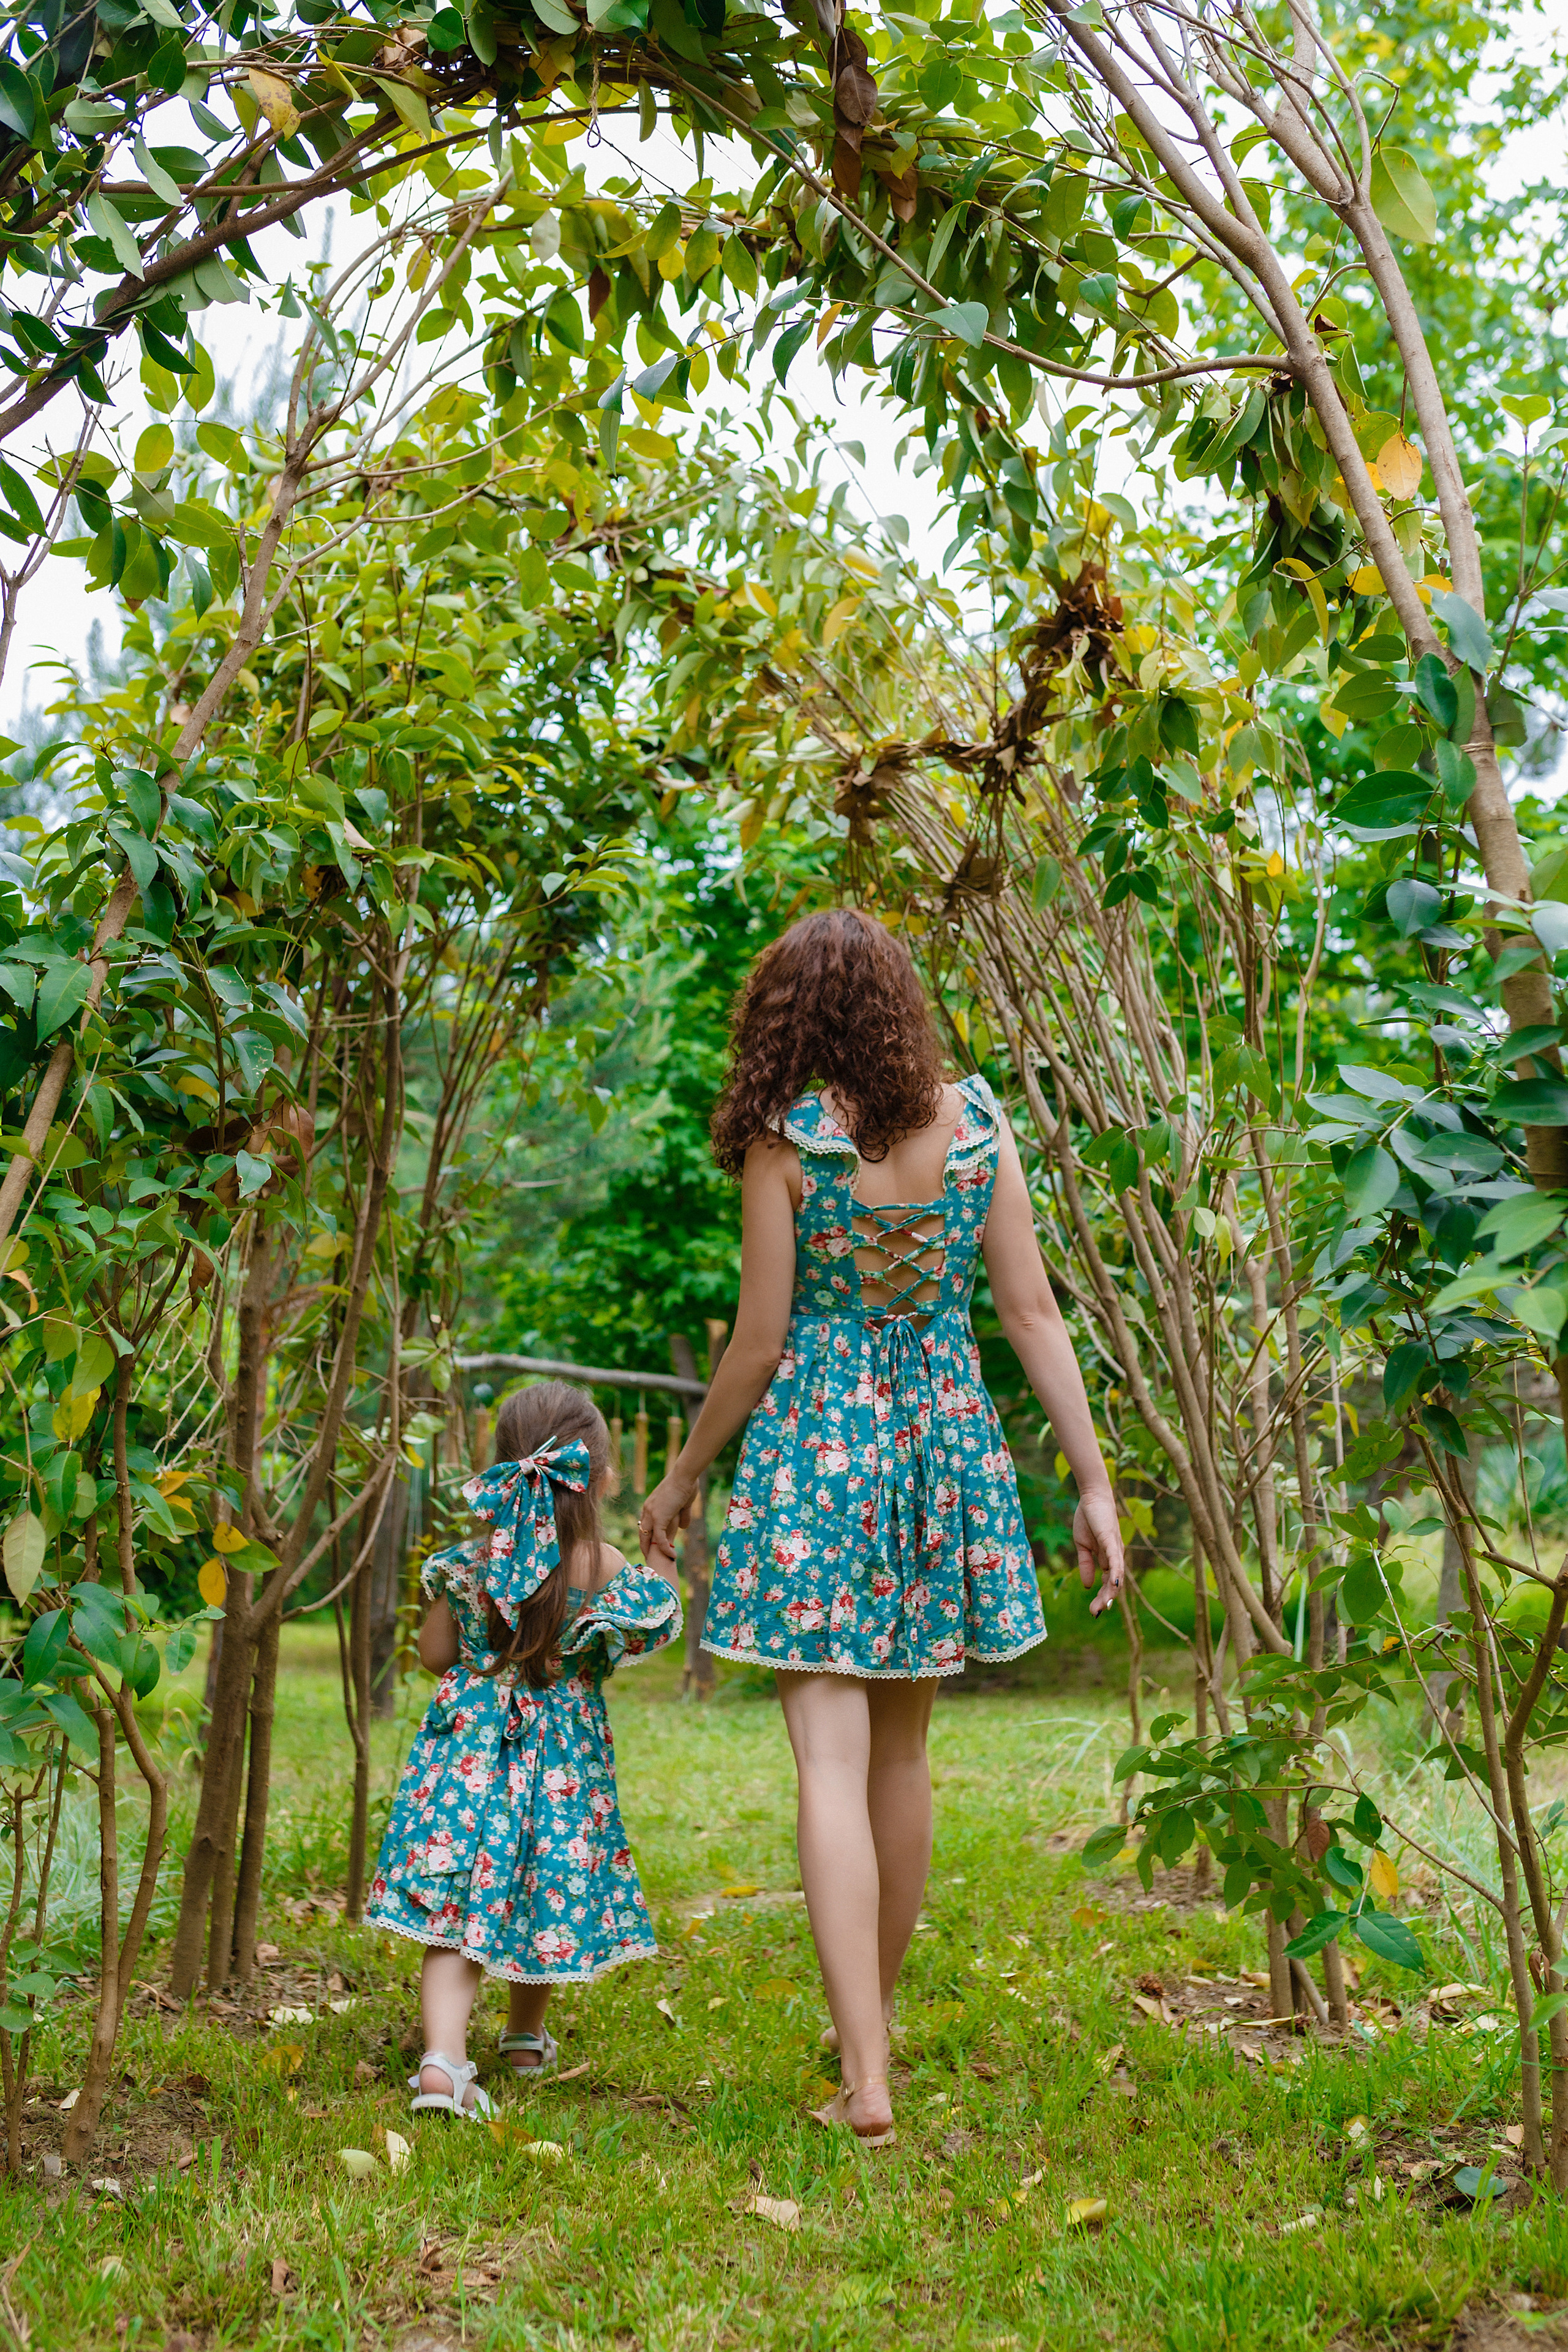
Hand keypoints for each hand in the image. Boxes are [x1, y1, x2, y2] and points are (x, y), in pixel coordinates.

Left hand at [639, 1472, 695, 1570]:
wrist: (684, 1476)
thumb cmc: (686, 1484)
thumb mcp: (683, 1503)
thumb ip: (681, 1516)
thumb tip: (683, 1527)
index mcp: (650, 1505)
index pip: (645, 1525)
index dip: (648, 1537)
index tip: (652, 1547)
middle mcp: (647, 1510)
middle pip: (642, 1534)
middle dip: (646, 1548)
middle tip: (651, 1560)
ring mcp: (651, 1514)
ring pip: (648, 1539)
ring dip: (655, 1552)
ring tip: (662, 1562)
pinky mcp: (658, 1518)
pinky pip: (659, 1539)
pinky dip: (665, 1549)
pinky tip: (673, 1555)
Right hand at [1074, 1489, 1124, 1617]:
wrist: (1091, 1497)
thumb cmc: (1088, 1518)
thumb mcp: (1082, 1545)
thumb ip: (1085, 1564)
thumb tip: (1086, 1585)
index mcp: (1108, 1558)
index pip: (1108, 1583)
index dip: (1102, 1597)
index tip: (1093, 1611)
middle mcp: (1115, 1557)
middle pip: (1114, 1584)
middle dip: (1104, 1600)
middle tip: (1095, 1614)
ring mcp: (1115, 1550)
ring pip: (1116, 1577)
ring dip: (1110, 1593)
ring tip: (1103, 1607)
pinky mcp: (1111, 1541)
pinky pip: (1115, 1561)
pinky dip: (1116, 1575)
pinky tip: (1115, 1587)